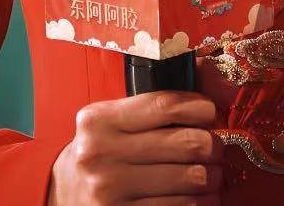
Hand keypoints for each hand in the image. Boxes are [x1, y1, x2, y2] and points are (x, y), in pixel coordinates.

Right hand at [49, 91, 224, 204]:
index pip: (166, 105)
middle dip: (214, 145)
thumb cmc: (99, 154)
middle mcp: (101, 155)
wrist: (63, 196)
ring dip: (213, 177)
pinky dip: (202, 202)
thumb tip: (220, 88)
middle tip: (215, 148)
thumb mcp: (113, 122)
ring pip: (192, 179)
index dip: (200, 107)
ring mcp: (110, 191)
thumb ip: (157, 105)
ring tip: (211, 174)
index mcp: (99, 121)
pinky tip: (200, 196)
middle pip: (187, 143)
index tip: (210, 112)